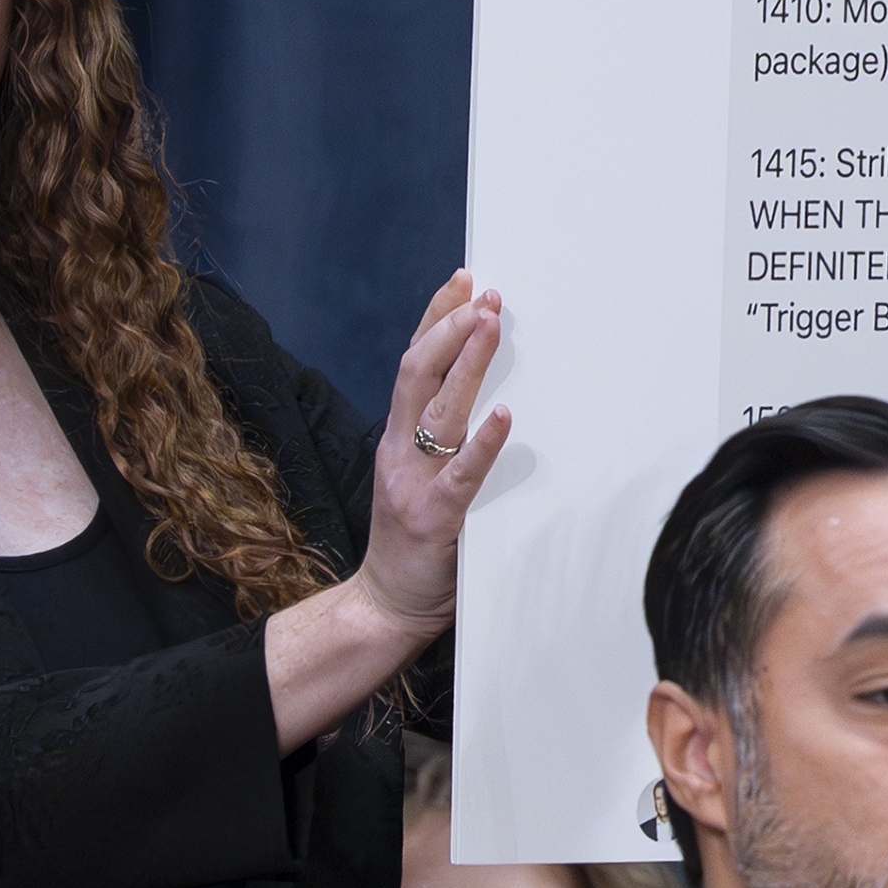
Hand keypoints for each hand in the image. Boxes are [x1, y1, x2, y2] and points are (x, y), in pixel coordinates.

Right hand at [356, 271, 510, 641]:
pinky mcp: (434, 518)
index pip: (413, 363)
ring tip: (490, 327)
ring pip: (436, 409)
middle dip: (450, 327)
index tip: (462, 282)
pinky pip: (461, 474)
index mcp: (396, 436)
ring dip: (465, 364)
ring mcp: (413, 482)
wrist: (386, 605)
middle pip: (416, 371)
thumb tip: (489, 393)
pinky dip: (482, 443)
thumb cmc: (416, 542)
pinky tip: (502, 416)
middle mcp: (398, 449)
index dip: (435, 319)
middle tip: (483, 295)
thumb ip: (442, 439)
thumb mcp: (420, 475)